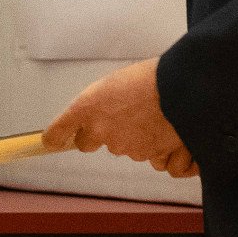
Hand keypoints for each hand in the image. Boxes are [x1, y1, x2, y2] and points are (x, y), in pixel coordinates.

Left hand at [48, 59, 195, 177]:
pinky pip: (153, 160)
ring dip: (137, 138)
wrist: (186, 85)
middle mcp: (101, 131)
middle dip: (104, 133)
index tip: (51, 140)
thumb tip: (98, 115)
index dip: (56, 136)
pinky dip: (163, 151)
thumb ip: (101, 102)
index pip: (58, 131)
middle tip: (125, 115)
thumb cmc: (155, 76)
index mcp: (88, 106)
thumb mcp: (116, 82)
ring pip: (125, 149)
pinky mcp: (150, 157)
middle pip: (91, 143)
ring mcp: (126, 147)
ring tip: (156, 116)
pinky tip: (171, 133)